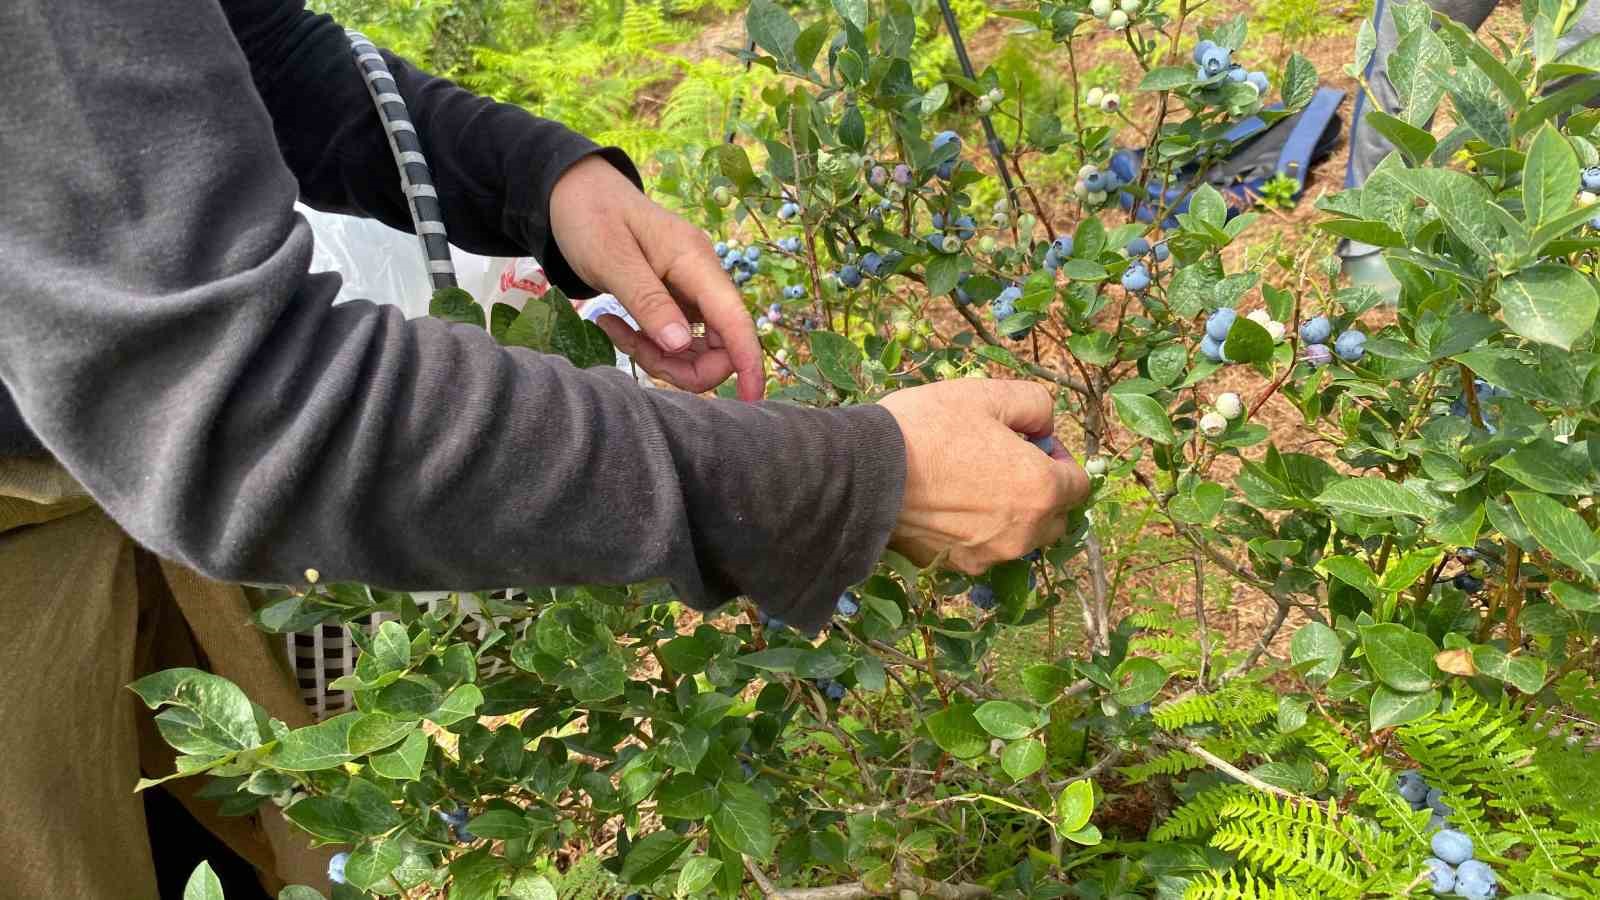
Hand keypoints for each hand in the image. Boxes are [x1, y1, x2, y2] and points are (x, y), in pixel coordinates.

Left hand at [549, 156, 764, 399]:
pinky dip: (649, 345)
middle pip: (720, 344)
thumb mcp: (612, 259)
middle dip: (681, 365)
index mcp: (696, 262)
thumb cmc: (590, 216)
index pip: (735, 319)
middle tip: (629, 347)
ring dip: (660, 357)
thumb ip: (648, 301)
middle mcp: (702, 279)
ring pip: (695, 348)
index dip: (748, 360)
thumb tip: (682, 345)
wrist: (573, 192)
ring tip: (613, 329)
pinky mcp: (673, 301)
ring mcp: (690, 291)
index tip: (751, 398)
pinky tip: (614, 324)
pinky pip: (674, 340)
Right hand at [879, 380, 1089, 572]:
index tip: (1032, 443)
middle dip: (1042, 491)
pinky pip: (984, 549)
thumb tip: (1044, 428)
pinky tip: (949, 505)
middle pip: (1055, 517)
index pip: (1080, 484)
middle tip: (1005, 462)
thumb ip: (1035, 405)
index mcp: (1041, 489)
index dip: (1060, 459)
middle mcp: (1024, 532)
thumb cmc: (929, 429)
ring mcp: (990, 554)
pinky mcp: (957, 565)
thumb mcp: (987, 395)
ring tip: (973, 483)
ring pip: (1021, 537)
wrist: (865, 474)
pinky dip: (978, 531)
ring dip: (1012, 513)